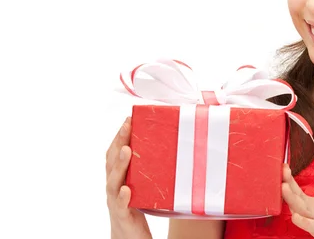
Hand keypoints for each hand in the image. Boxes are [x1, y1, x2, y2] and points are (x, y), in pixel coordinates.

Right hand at [106, 117, 151, 238]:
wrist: (129, 238)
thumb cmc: (137, 208)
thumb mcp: (142, 185)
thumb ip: (147, 169)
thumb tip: (170, 147)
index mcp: (118, 178)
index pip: (114, 153)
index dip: (119, 136)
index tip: (128, 119)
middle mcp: (114, 187)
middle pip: (112, 162)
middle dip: (119, 142)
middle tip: (127, 125)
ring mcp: (116, 201)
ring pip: (114, 181)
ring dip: (120, 164)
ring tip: (127, 150)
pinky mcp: (123, 216)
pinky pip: (121, 206)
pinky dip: (123, 197)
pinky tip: (127, 189)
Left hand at [281, 164, 313, 238]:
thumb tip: (299, 212)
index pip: (299, 195)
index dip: (289, 184)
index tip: (282, 171)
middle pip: (298, 197)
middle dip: (288, 184)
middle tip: (282, 170)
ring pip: (303, 207)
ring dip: (292, 196)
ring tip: (283, 185)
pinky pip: (313, 226)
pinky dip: (304, 221)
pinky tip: (296, 217)